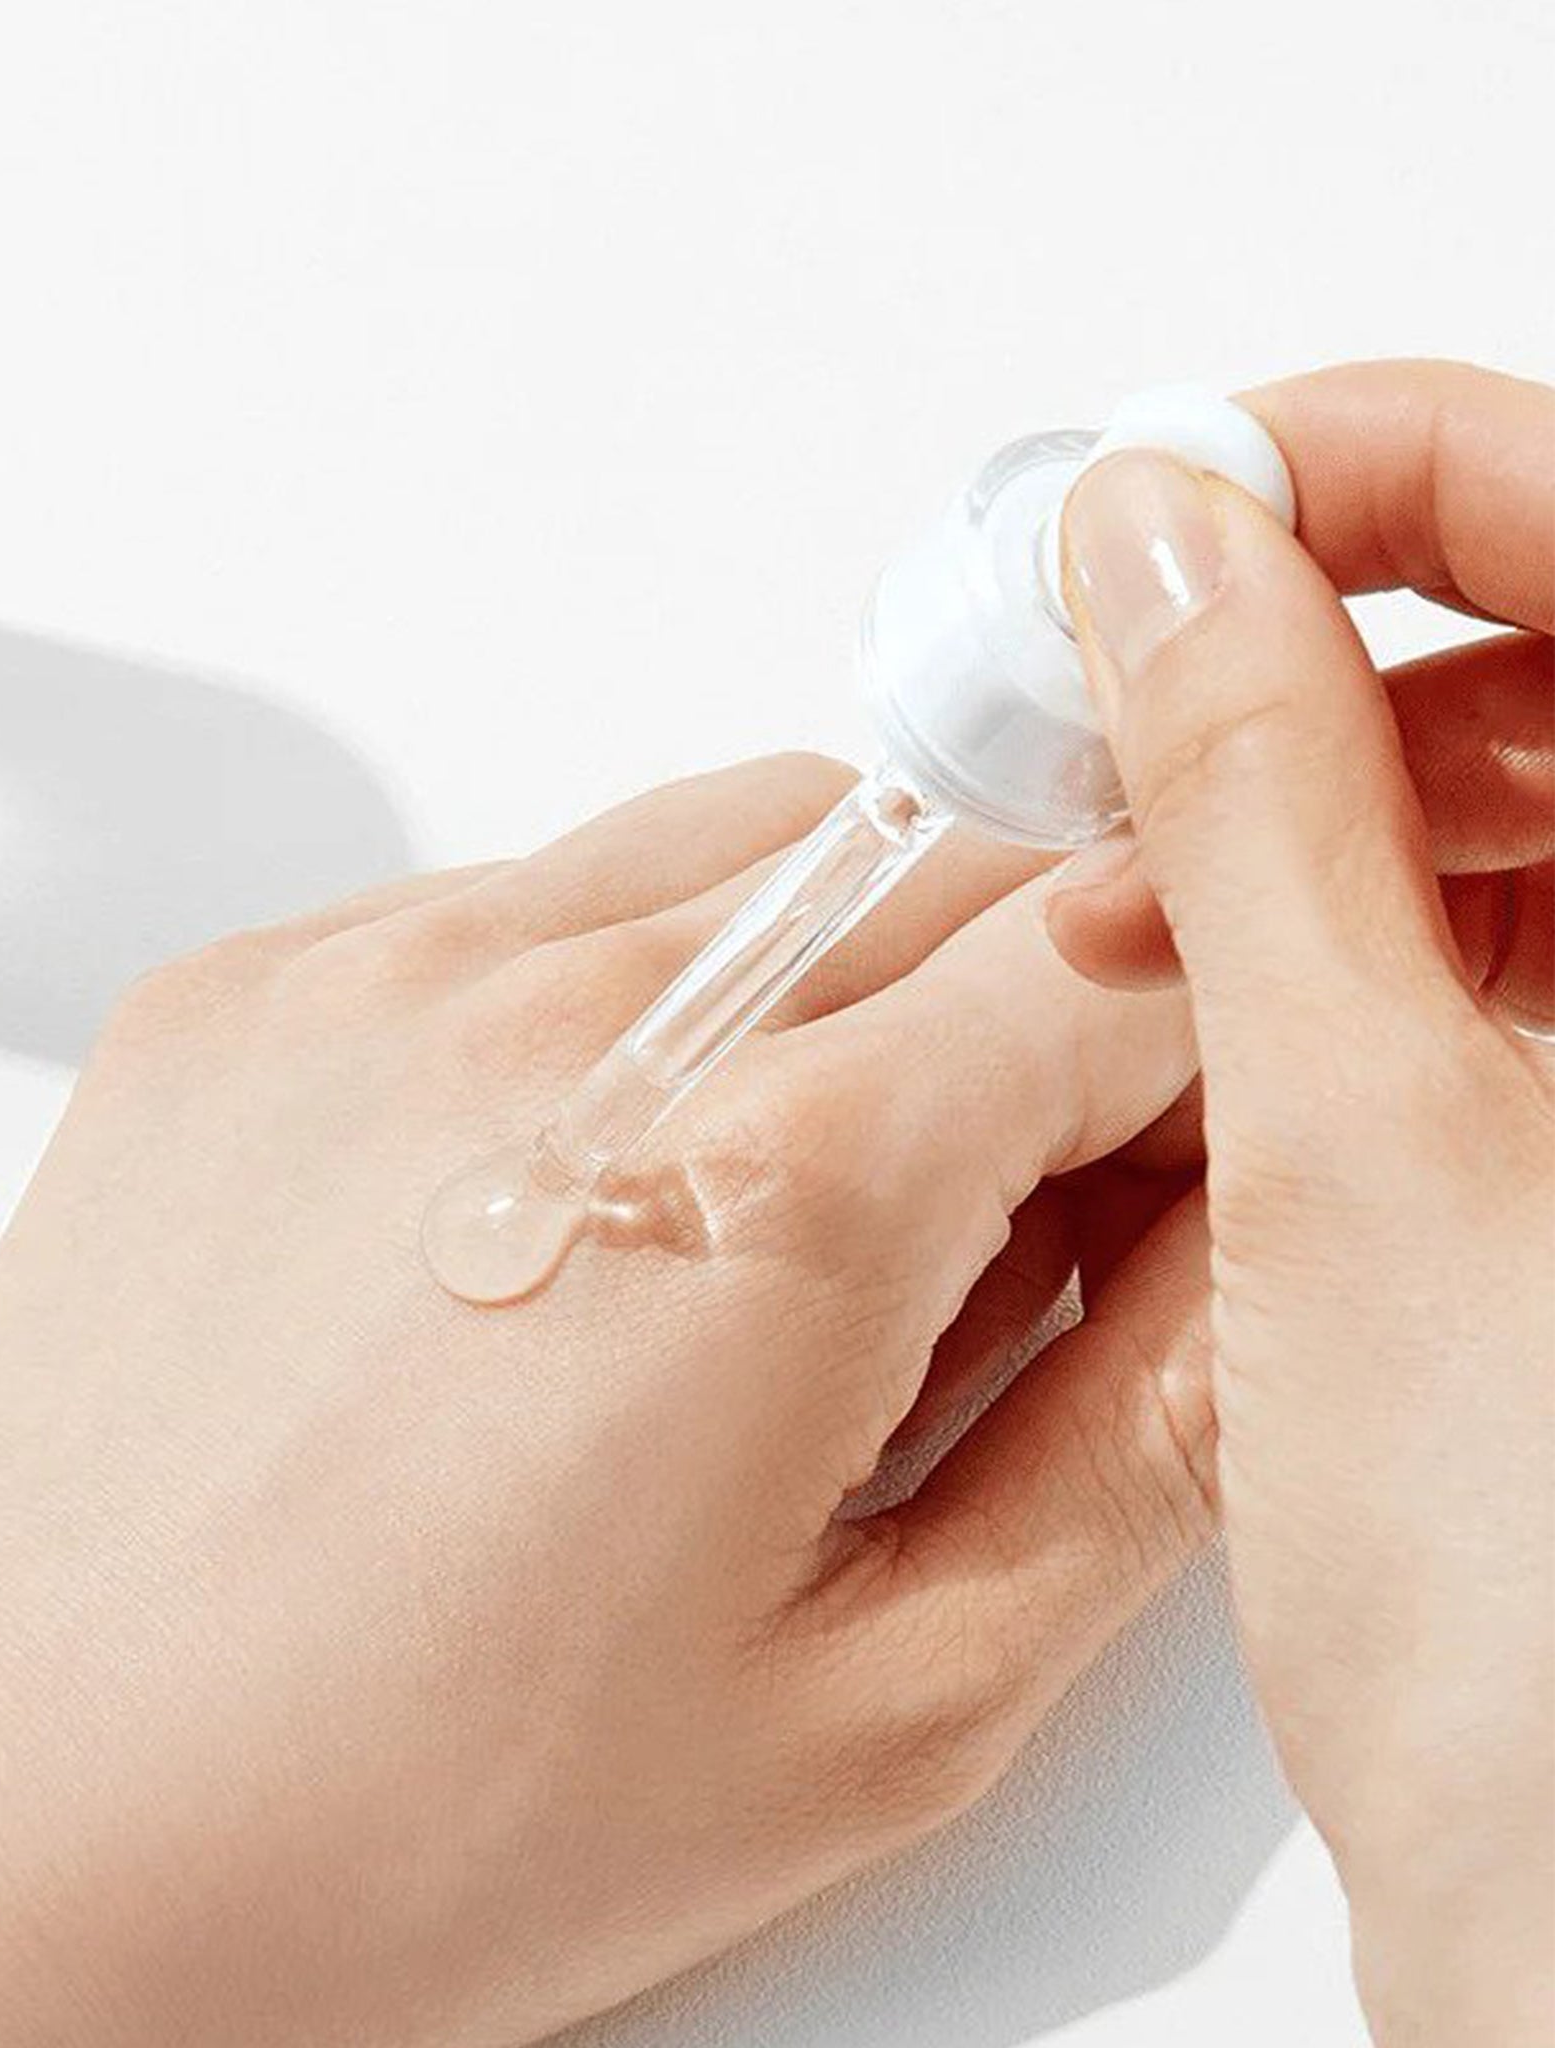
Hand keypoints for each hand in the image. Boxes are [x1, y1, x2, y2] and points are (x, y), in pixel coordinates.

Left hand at [0, 756, 1216, 2047]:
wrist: (31, 1808)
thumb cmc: (400, 1814)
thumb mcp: (876, 1710)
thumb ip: (1118, 1445)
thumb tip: (1207, 1250)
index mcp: (768, 1190)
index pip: (1103, 956)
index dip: (1160, 1052)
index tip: (1119, 1159)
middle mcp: (572, 1018)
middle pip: (928, 863)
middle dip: (1000, 1000)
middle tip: (933, 1214)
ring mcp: (379, 974)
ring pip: (730, 836)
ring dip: (803, 967)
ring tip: (721, 1206)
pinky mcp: (247, 983)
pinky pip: (513, 891)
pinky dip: (596, 985)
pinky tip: (536, 1189)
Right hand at [1048, 361, 1554, 2044]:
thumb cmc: (1550, 1610)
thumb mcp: (1358, 1133)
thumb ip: (1252, 794)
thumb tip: (1161, 546)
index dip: (1364, 464)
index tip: (1160, 497)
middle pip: (1548, 636)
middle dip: (1297, 639)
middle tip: (1093, 684)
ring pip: (1500, 785)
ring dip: (1287, 791)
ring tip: (1117, 867)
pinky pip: (1474, 923)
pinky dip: (1317, 914)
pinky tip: (1189, 971)